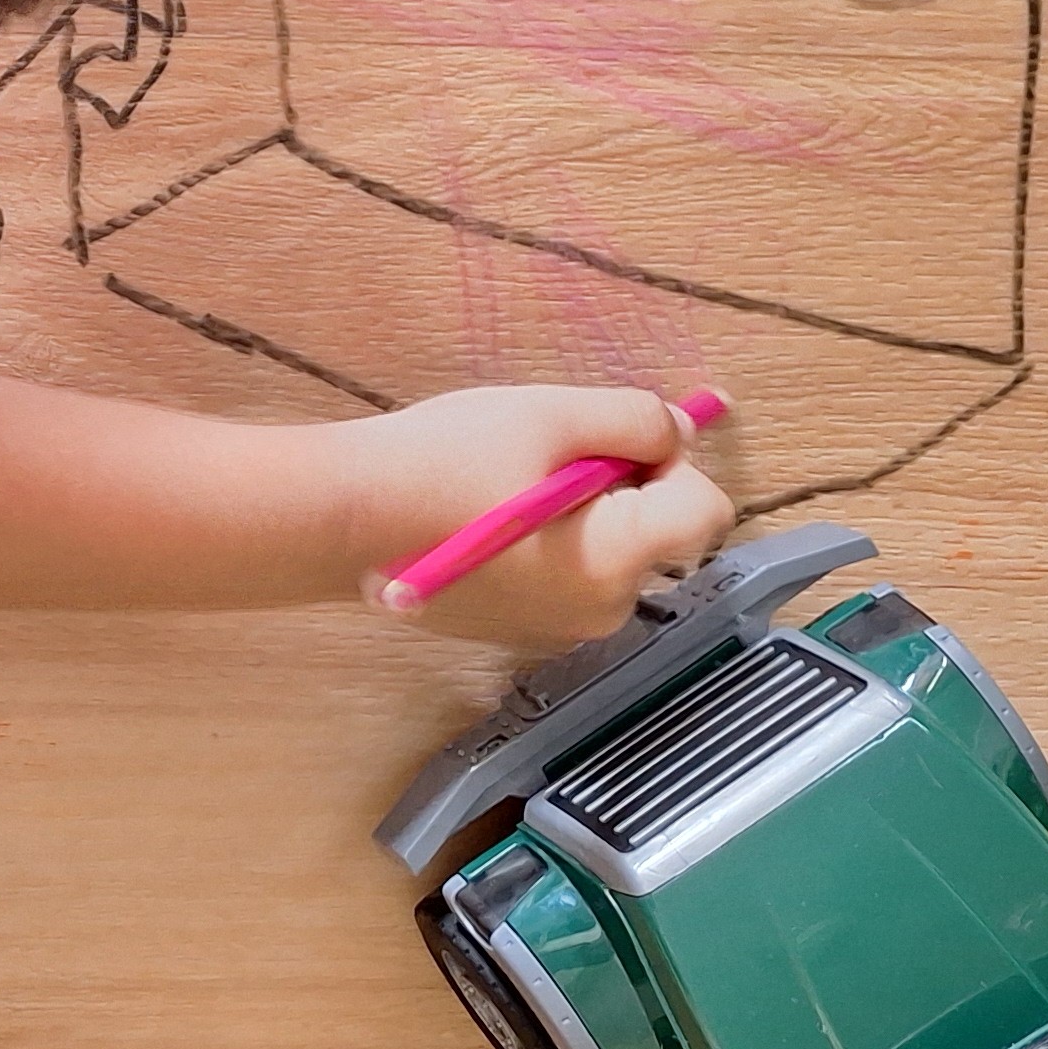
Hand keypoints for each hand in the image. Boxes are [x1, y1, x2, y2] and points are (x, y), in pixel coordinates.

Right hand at [334, 385, 732, 648]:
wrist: (340, 520)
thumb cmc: (440, 462)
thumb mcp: (546, 415)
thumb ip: (633, 419)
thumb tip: (680, 432)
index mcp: (616, 560)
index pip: (707, 510)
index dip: (672, 461)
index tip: (607, 439)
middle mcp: (600, 611)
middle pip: (660, 537)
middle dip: (625, 491)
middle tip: (546, 457)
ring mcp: (558, 630)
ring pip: (613, 558)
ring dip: (587, 518)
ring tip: (507, 488)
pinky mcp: (519, 634)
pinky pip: (568, 580)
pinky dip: (550, 548)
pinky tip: (486, 520)